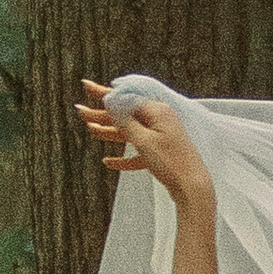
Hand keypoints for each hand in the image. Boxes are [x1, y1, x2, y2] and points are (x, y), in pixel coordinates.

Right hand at [78, 76, 214, 211]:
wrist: (192, 188)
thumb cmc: (170, 162)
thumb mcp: (142, 139)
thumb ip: (125, 120)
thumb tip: (111, 100)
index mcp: (157, 111)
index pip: (126, 98)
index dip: (104, 94)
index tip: (86, 85)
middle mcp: (160, 121)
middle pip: (126, 116)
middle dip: (102, 115)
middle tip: (80, 113)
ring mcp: (161, 137)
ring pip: (131, 133)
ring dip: (110, 133)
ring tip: (91, 131)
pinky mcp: (161, 154)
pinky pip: (139, 153)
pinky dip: (124, 157)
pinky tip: (108, 162)